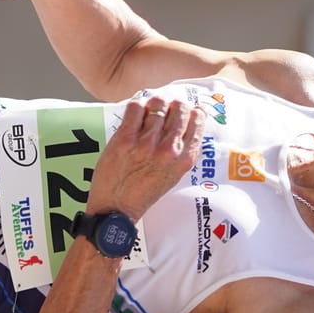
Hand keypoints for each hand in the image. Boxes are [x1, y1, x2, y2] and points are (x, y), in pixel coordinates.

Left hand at [87, 97, 205, 222]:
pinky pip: (136, 107)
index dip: (191, 110)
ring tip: (148, 112)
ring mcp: (147, 143)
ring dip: (153, 105)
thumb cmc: (143, 193)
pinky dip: (136, 106)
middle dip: (173, 105)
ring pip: (158, 104)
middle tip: (164, 110)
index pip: (197, 120)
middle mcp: (169, 149)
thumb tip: (187, 122)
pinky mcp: (126, 139)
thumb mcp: (173, 175)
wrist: (116, 209)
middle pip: (179, 108)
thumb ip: (182, 151)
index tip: (187, 108)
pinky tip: (135, 114)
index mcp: (185, 158)